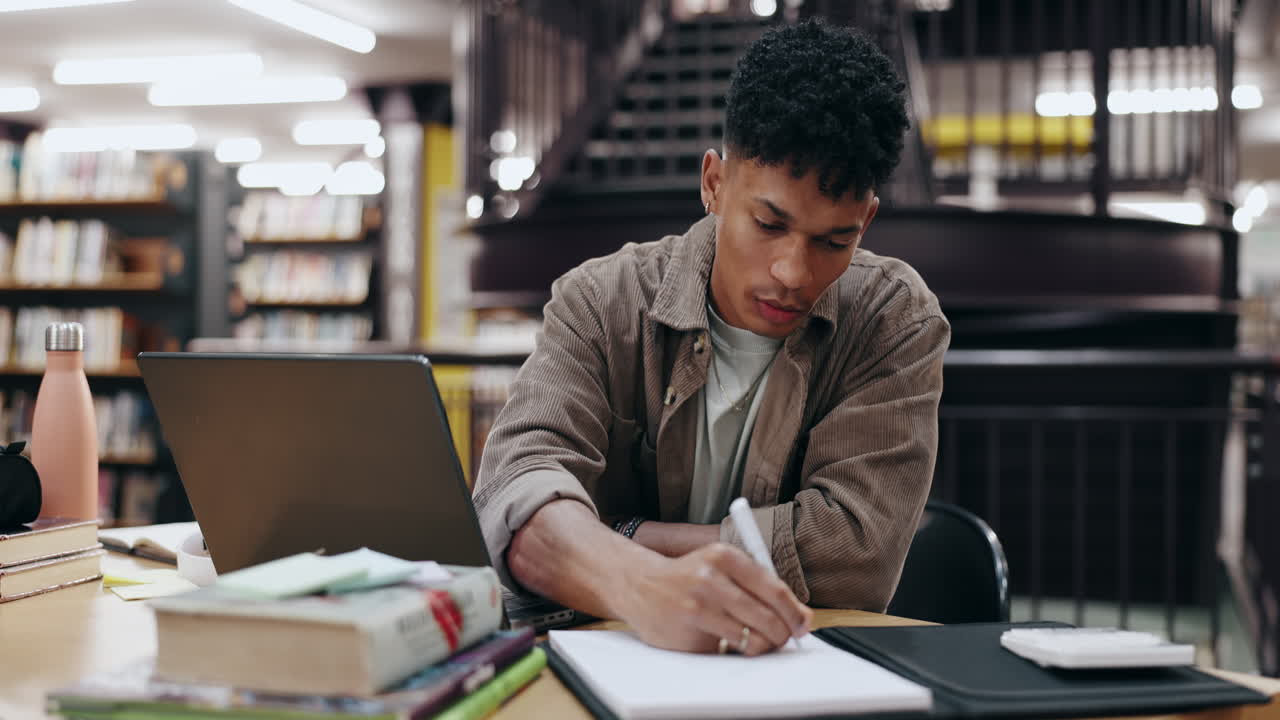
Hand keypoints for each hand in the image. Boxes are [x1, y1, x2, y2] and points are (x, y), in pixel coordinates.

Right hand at [614, 542, 812, 655]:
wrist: (640, 584)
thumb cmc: (690, 576)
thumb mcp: (724, 568)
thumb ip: (762, 587)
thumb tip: (803, 618)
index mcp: (724, 557)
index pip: (775, 591)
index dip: (795, 614)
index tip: (802, 626)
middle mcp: (710, 579)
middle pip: (767, 618)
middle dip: (781, 635)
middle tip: (781, 638)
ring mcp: (697, 608)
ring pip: (751, 640)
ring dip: (761, 647)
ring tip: (754, 640)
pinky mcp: (688, 633)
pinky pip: (726, 651)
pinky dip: (732, 650)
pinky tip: (721, 637)